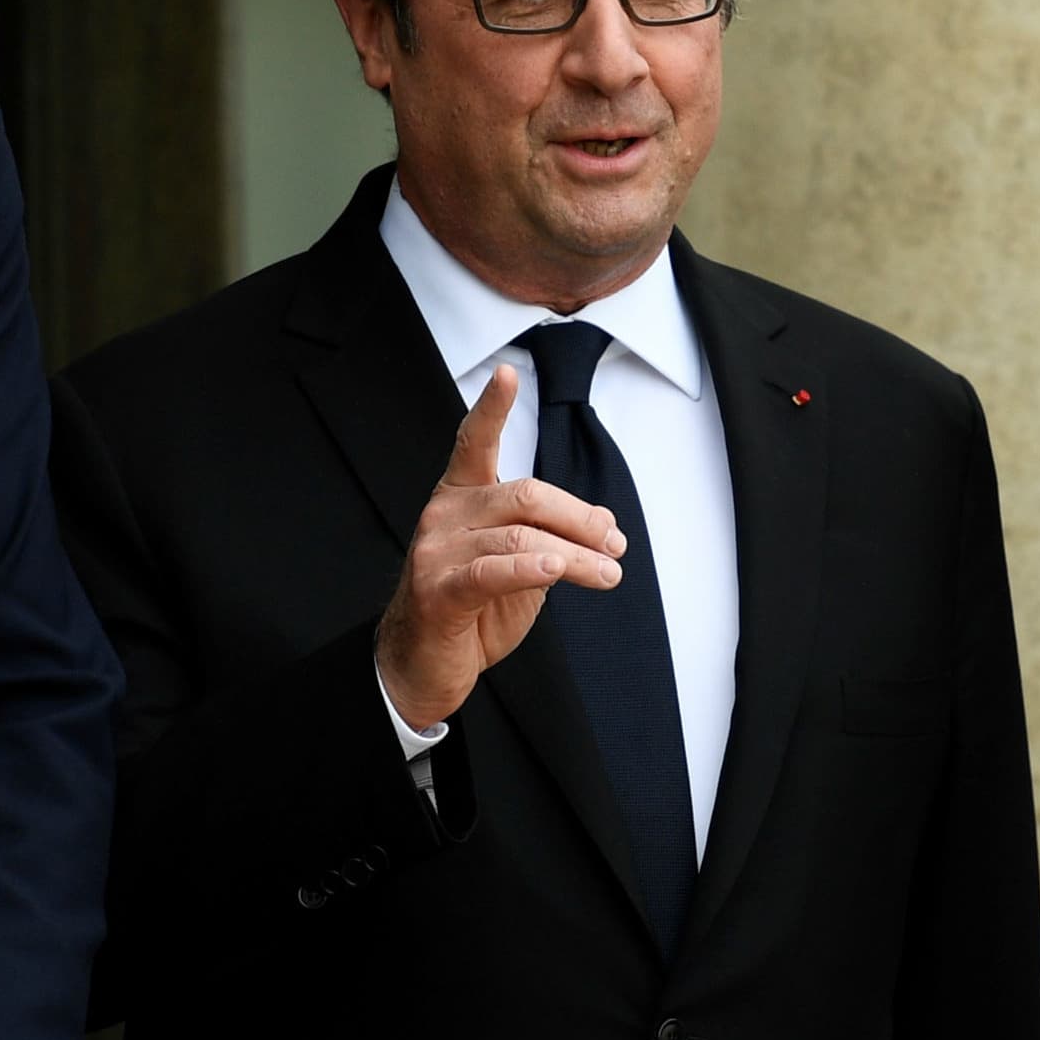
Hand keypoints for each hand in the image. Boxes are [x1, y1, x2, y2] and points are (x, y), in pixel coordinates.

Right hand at [373, 364, 624, 728]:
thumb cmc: (472, 611)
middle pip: (526, 495)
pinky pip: (492, 571)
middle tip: (616, 545)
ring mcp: (435, 551)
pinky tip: (557, 568)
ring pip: (522, 536)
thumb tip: (606, 521)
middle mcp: (444, 513)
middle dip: (581, 518)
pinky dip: (531, 566)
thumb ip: (552, 537)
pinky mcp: (437, 591)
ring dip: (577, 555)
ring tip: (609, 573)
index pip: (475, 441)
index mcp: (461, 497)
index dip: (492, 408)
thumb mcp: (522, 567)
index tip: (508, 373)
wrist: (424, 667)